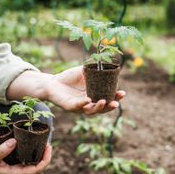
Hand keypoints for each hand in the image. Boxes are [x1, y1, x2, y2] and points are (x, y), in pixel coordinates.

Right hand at [0, 139, 51, 173]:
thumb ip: (1, 151)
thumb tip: (14, 141)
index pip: (38, 169)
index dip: (46, 158)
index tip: (49, 147)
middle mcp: (20, 173)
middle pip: (39, 165)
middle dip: (45, 154)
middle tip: (46, 141)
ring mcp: (19, 170)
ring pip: (34, 162)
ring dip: (40, 153)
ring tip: (43, 141)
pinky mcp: (16, 166)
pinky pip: (29, 159)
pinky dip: (34, 152)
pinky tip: (34, 144)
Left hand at [7, 66, 125, 114]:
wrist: (52, 82)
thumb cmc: (69, 78)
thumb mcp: (83, 72)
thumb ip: (93, 69)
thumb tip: (105, 62)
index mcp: (94, 95)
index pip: (107, 98)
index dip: (115, 97)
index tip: (122, 93)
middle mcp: (88, 103)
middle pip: (102, 108)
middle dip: (110, 106)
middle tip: (116, 103)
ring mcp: (79, 106)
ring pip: (91, 111)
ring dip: (98, 108)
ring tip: (104, 102)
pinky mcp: (69, 106)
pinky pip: (77, 107)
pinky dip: (82, 104)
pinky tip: (88, 100)